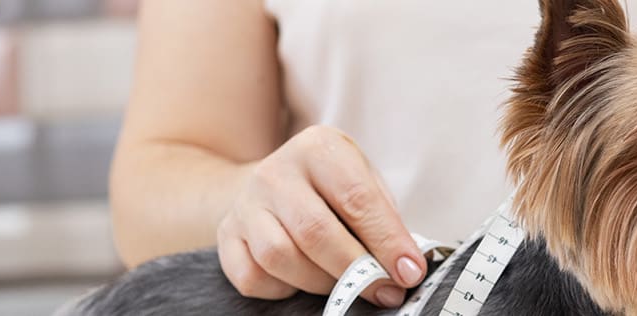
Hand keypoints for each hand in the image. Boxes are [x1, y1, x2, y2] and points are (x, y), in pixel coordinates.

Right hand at [216, 125, 425, 306]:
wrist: (270, 183)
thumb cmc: (331, 188)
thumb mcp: (363, 181)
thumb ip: (384, 218)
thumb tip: (406, 265)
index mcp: (319, 148)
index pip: (357, 199)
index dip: (386, 241)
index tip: (409, 272)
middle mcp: (276, 172)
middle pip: (316, 232)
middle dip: (357, 270)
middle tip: (384, 290)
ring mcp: (246, 204)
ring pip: (280, 258)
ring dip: (321, 282)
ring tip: (344, 284)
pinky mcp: (227, 235)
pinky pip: (253, 278)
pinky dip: (283, 289)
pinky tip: (301, 278)